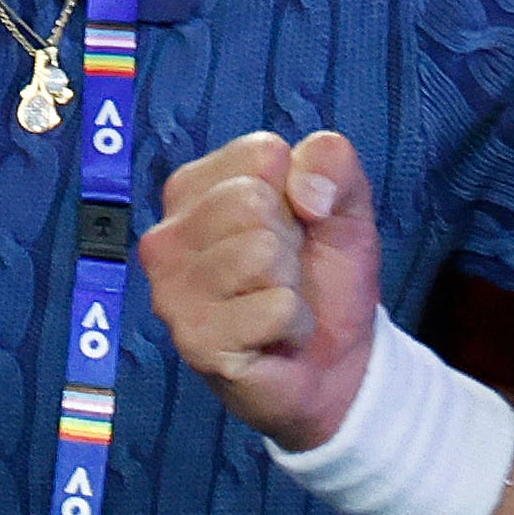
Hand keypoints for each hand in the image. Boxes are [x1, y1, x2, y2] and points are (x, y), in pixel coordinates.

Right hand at [139, 130, 380, 451]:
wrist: (335, 361)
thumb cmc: (325, 275)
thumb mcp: (345, 202)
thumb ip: (332, 160)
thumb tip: (305, 192)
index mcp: (195, 189)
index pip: (260, 154)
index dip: (301, 188)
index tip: (297, 221)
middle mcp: (168, 237)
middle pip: (252, 202)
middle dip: (292, 238)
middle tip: (286, 269)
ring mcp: (172, 291)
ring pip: (261, 253)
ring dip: (292, 282)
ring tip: (277, 299)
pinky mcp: (194, 339)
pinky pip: (275, 308)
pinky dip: (294, 322)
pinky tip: (275, 334)